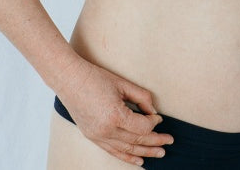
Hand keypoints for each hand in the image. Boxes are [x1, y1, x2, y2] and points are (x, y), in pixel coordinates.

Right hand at [56, 58, 173, 165]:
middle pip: (137, 140)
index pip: (142, 127)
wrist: (70, 80)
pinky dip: (127, 157)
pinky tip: (139, 160)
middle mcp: (106, 130)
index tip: (159, 117)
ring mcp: (98, 136)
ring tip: (160, 153)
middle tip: (169, 142)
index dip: (154, 123)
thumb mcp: (122, 84)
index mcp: (115, 115)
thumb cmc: (96, 78)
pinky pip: (113, 152)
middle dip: (155, 142)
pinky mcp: (93, 137)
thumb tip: (153, 110)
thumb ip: (141, 97)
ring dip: (145, 152)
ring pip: (127, 149)